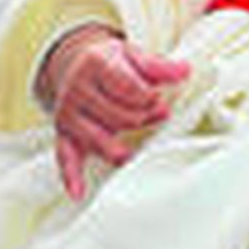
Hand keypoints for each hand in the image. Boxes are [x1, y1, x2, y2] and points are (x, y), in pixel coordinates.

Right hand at [36, 26, 190, 199]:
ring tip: (131, 149)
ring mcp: (68, 114)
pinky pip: (65, 157)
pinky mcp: (63, 134)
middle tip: (152, 113)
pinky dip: (71, 176)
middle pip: (121, 118)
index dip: (151, 98)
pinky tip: (78, 193)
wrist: (75, 65)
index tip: (155, 96)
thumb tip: (185, 70)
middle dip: (142, 118)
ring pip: (101, 140)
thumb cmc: (109, 63)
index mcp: (95, 64)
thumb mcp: (133, 56)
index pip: (132, 90)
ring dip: (122, 148)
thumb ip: (158, 67)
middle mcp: (77, 89)